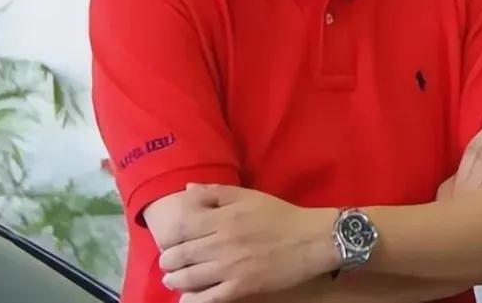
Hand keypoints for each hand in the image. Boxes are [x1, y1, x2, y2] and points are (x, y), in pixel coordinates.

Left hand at [158, 184, 338, 302]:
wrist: (312, 239)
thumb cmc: (281, 215)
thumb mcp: (250, 196)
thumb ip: (217, 193)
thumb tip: (187, 190)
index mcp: (224, 218)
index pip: (181, 227)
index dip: (169, 235)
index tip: (171, 239)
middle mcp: (223, 243)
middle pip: (179, 255)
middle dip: (168, 261)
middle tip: (169, 262)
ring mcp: (231, 267)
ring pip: (188, 278)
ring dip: (174, 280)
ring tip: (173, 279)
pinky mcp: (241, 287)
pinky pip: (208, 299)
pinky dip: (192, 301)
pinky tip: (187, 299)